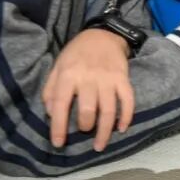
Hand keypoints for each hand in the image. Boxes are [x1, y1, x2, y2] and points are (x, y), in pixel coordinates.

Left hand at [42, 29, 133, 151]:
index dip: (58, 127)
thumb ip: (51, 90)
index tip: (58, 143)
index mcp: (68, 75)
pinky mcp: (124, 78)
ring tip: (100, 144)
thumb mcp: (57, 67)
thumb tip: (52, 114)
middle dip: (85, 126)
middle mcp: (89, 78)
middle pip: (88, 110)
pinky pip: (128, 100)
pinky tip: (122, 128)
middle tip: (84, 130)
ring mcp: (109, 79)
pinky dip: (126, 116)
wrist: (103, 34)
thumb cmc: (76, 54)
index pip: (61, 105)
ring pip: (108, 110)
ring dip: (105, 131)